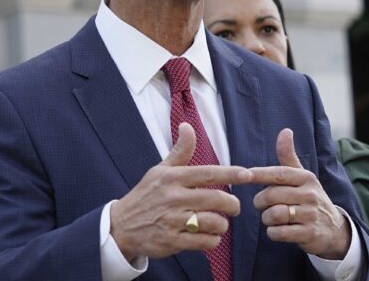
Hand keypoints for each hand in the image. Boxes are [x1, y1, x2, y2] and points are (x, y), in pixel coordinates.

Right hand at [110, 122, 252, 260]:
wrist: (121, 225)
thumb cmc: (146, 195)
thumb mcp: (160, 170)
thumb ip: (180, 151)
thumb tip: (187, 126)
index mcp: (173, 177)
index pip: (208, 173)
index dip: (231, 174)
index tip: (248, 174)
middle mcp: (174, 197)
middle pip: (216, 199)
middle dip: (232, 205)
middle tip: (234, 207)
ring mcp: (172, 220)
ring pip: (213, 222)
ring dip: (222, 224)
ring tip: (220, 223)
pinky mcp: (172, 241)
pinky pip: (204, 242)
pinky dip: (212, 240)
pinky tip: (210, 236)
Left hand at [250, 128, 350, 259]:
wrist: (333, 229)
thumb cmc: (309, 198)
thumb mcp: (302, 176)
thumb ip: (288, 156)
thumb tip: (285, 131)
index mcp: (305, 178)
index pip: (278, 173)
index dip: (259, 174)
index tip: (243, 174)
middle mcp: (309, 194)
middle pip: (271, 195)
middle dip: (260, 201)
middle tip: (261, 204)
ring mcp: (310, 215)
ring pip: (274, 214)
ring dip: (266, 218)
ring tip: (270, 218)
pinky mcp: (309, 234)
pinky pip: (279, 232)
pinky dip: (273, 232)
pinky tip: (277, 230)